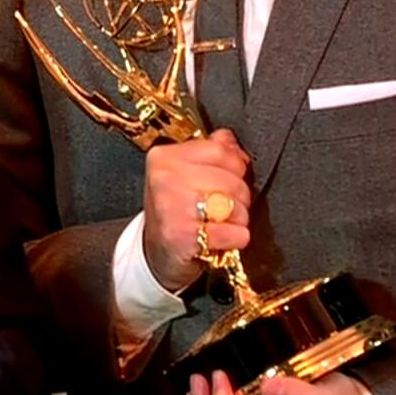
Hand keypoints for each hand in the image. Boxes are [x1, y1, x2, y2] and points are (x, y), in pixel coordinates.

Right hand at [141, 129, 251, 291]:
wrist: (156, 253)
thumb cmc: (175, 212)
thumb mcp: (184, 174)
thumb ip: (210, 151)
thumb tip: (231, 140)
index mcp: (164, 156)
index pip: (221, 150)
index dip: (236, 166)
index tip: (230, 178)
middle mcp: (164, 178)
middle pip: (232, 179)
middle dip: (239, 197)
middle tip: (225, 207)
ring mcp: (172, 207)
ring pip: (236, 205)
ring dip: (238, 219)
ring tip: (220, 222)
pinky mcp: (183, 236)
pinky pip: (234, 233)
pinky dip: (235, 238)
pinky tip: (220, 238)